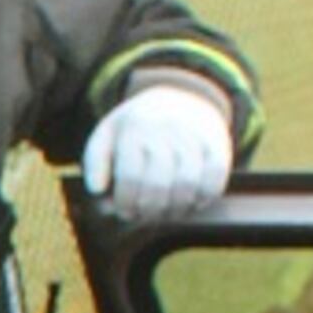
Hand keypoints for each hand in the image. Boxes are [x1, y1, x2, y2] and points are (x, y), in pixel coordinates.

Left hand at [79, 80, 233, 223]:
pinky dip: (205, 197)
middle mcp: (165, 128)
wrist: (182, 97)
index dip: (126, 202)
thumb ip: (95, 162)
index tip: (125, 211)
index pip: (129, 176)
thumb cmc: (138, 128)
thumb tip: (96, 189)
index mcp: (134, 127)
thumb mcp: (108, 135)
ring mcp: (194, 135)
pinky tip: (194, 203)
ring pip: (187, 184)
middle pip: (158, 185)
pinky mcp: (217, 143)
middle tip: (145, 215)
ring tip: (167, 213)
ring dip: (176, 209)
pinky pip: (215, 178)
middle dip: (149, 210)